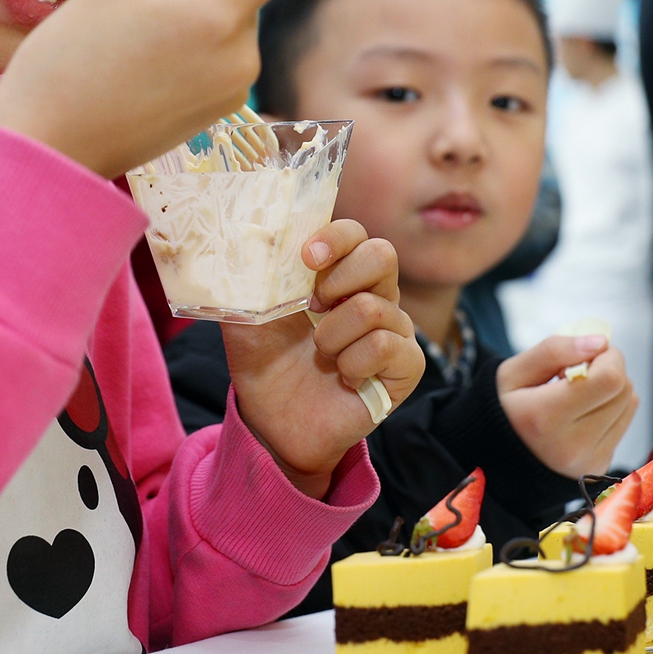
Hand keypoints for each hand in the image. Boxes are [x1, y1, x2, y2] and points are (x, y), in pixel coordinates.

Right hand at [0, 0, 293, 177]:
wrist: (48, 149)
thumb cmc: (70, 59)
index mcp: (221, 19)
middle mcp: (243, 58)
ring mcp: (234, 90)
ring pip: (232, 20)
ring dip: (193, 7)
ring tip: (132, 25)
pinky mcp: (219, 111)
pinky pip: (221, 55)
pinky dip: (192, 41)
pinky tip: (141, 55)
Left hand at [217, 220, 422, 497]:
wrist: (273, 420)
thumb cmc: (265, 360)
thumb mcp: (246, 312)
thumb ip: (249, 273)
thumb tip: (248, 233)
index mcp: (338, 273)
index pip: (354, 233)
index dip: (335, 237)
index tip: (307, 258)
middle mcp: (373, 293)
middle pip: (382, 254)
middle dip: (340, 279)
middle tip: (312, 308)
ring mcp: (394, 328)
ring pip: (374, 308)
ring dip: (333, 336)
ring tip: (321, 355)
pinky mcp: (406, 365)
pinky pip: (387, 346)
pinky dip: (355, 363)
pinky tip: (345, 378)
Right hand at [497, 335, 637, 478]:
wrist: (498, 460)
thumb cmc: (504, 408)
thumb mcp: (513, 372)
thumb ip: (554, 350)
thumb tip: (600, 342)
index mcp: (545, 418)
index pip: (609, 378)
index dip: (605, 356)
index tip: (584, 355)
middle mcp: (571, 446)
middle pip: (623, 389)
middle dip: (608, 368)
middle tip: (579, 370)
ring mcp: (589, 460)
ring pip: (629, 404)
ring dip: (611, 388)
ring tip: (579, 392)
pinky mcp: (600, 466)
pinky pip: (624, 422)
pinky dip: (610, 409)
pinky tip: (583, 412)